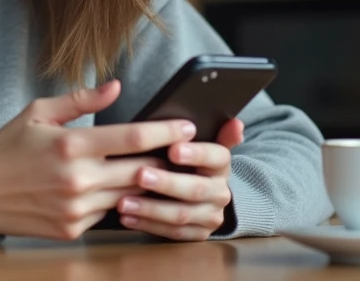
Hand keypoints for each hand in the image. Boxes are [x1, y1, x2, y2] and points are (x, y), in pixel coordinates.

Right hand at [0, 80, 198, 239]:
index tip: (186, 126)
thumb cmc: (8, 147)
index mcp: (71, 145)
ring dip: (148, 184)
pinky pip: (108, 213)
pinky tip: (126, 190)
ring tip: (166, 170)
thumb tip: (116, 87)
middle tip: (187, 151)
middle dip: (167, 161)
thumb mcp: (38, 112)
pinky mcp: (74, 229)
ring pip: (130, 196)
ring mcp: (77, 208)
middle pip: (141, 170)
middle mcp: (78, 179)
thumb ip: (81, 100)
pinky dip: (119, 201)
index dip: (164, 132)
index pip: (132, 138)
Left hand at [113, 118, 244, 240]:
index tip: (172, 149)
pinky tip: (127, 218)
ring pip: (181, 215)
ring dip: (150, 209)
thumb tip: (236, 123)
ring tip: (123, 202)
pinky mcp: (198, 235)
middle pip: (195, 189)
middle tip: (140, 175)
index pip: (216, 157)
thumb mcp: (201, 143)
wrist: (204, 195)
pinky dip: (148, 226)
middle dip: (167, 182)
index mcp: (221, 165)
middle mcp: (221, 192)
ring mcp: (210, 216)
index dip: (195, 154)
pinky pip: (173, 233)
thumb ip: (216, 132)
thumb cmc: (191, 161)